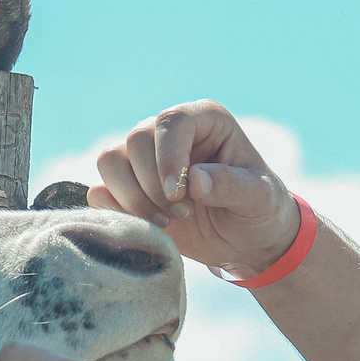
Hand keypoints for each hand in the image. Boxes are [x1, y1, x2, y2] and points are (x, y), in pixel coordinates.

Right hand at [92, 99, 300, 277]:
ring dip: (133, 198)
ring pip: (110, 162)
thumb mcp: (259, 198)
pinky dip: (118, 211)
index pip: (169, 122)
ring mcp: (144, 159)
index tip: (179, 194)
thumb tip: (195, 179)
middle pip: (134, 141)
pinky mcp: (128, 187)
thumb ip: (231, 186)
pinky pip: (100, 191)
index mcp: (204, 120)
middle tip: (183, 212)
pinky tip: (151, 226)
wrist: (246, 240)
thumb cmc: (259, 209)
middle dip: (153, 185)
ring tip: (167, 221)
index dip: (167, 157)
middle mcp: (169, 133)